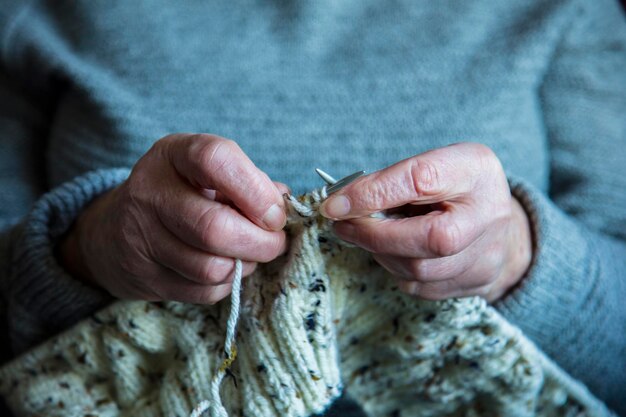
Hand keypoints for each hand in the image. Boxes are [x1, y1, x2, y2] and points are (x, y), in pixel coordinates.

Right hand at [60, 133, 287, 303]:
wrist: (114, 231)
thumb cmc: (182, 194)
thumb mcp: (210, 173)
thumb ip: (251, 182)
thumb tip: (284, 206)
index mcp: (173, 154)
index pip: (215, 160)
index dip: (256, 190)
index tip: (275, 214)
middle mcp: (149, 192)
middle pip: (214, 227)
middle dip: (260, 243)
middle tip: (274, 243)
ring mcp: (140, 237)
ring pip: (210, 268)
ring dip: (244, 266)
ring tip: (247, 254)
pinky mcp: (143, 277)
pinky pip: (202, 292)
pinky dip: (225, 284)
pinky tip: (225, 268)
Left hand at [319, 143, 531, 301]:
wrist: (500, 224)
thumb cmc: (453, 188)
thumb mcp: (429, 165)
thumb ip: (391, 180)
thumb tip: (341, 203)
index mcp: (474, 170)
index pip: (420, 180)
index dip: (372, 193)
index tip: (334, 205)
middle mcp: (489, 214)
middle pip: (429, 238)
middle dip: (374, 235)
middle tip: (341, 226)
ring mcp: (487, 254)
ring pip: (421, 269)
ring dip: (381, 253)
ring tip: (367, 235)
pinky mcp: (476, 283)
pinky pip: (422, 287)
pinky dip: (397, 270)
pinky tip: (395, 252)